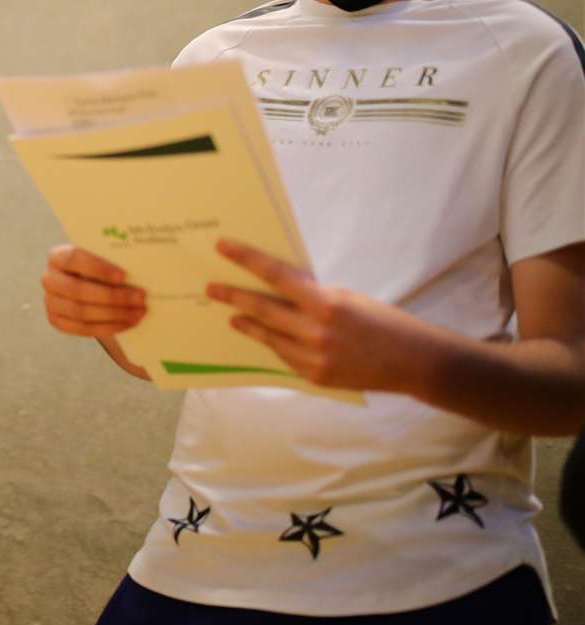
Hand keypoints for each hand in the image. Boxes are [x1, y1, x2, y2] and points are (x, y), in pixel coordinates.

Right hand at [40, 244, 146, 336]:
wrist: (90, 287)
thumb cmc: (101, 268)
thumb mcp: (103, 260)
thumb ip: (114, 260)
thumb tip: (138, 267)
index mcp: (58, 256)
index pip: (73, 258)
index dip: (97, 268)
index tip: (122, 275)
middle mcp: (49, 278)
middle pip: (77, 290)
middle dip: (111, 296)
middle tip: (140, 297)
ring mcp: (50, 302)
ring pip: (81, 312)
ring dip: (114, 313)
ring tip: (139, 311)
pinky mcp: (57, 320)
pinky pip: (83, 328)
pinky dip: (109, 326)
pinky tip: (129, 322)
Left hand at [209, 237, 439, 391]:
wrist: (414, 362)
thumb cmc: (382, 321)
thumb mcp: (347, 297)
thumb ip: (312, 294)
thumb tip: (278, 284)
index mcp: (325, 303)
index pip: (276, 275)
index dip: (246, 260)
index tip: (223, 247)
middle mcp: (315, 331)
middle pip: (262, 309)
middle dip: (233, 296)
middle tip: (211, 288)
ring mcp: (313, 358)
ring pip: (268, 337)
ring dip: (247, 324)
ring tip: (232, 315)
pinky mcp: (315, 377)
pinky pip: (284, 357)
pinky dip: (274, 345)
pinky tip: (263, 337)